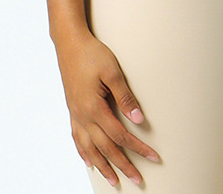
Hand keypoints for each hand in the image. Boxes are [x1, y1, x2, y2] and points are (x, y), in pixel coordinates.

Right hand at [55, 27, 160, 186]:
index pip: (120, 136)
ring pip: (89, 149)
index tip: (153, 157)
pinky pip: (77, 138)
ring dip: (102, 166)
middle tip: (138, 180)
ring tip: (113, 181)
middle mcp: (83, 116)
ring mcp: (75, 114)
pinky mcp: (72, 110)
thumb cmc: (92, 54)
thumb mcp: (112, 71)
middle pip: (105, 148)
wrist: (69, 43)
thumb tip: (139, 120)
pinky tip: (89, 161)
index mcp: (94, 108)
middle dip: (123, 166)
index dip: (138, 148)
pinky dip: (84, 153)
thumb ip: (125, 97)